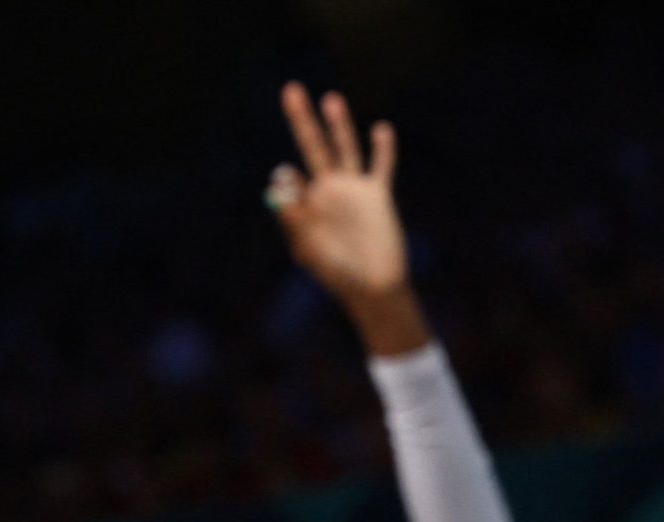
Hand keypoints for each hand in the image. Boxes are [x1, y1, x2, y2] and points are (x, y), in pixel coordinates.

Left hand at [270, 82, 422, 351]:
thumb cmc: (338, 274)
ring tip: (330, 99)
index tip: (291, 184)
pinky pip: (381, 168)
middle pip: (312, 146)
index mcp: (304, 204)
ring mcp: (352, 191)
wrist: (374, 288)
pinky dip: (383, 150)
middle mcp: (326, 191)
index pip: (288, 179)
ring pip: (344, 148)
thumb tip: (280, 180)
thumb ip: (294, 218)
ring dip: (338, 124)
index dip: (288, 181)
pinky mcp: (377, 196)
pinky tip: (381, 130)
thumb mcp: (310, 250)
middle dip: (301, 119)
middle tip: (291, 90)